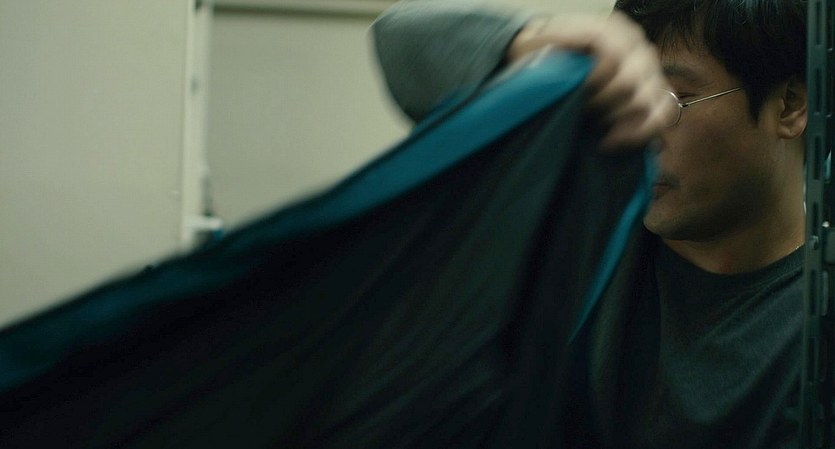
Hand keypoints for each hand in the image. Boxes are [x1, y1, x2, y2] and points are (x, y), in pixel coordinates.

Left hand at [508, 12, 673, 150]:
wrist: (552, 57)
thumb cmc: (541, 55)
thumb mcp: (534, 49)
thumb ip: (550, 55)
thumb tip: (568, 74)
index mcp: (609, 29)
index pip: (612, 59)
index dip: (593, 85)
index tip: (575, 98)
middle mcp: (635, 43)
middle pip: (630, 84)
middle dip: (602, 106)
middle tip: (581, 112)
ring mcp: (649, 66)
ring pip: (650, 101)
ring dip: (619, 122)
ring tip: (596, 128)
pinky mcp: (656, 88)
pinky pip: (663, 113)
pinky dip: (641, 133)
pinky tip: (614, 141)